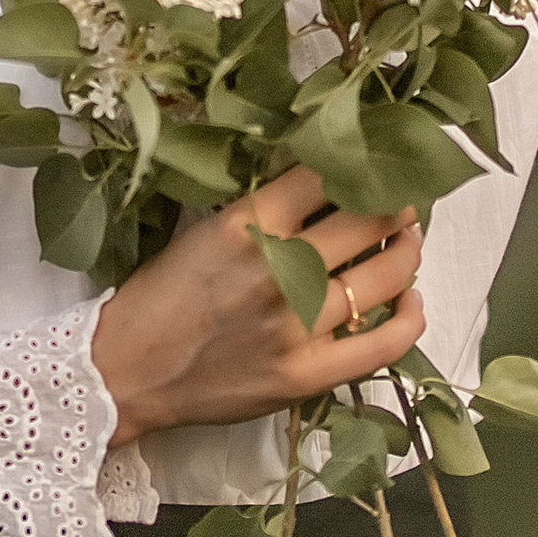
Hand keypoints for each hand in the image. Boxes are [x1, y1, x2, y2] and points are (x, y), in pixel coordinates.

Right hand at [90, 164, 424, 442]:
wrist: (125, 372)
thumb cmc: (160, 298)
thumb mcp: (201, 232)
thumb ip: (261, 210)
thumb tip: (322, 181)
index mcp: (246, 224)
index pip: (325, 175)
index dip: (358, 162)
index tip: (371, 162)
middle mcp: (277, 270)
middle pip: (368, 220)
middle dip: (396, 204)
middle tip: (402, 200)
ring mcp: (295, 325)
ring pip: (385, 277)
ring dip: (407, 252)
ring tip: (407, 242)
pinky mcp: (305, 374)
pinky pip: (382, 345)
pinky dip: (409, 320)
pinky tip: (412, 301)